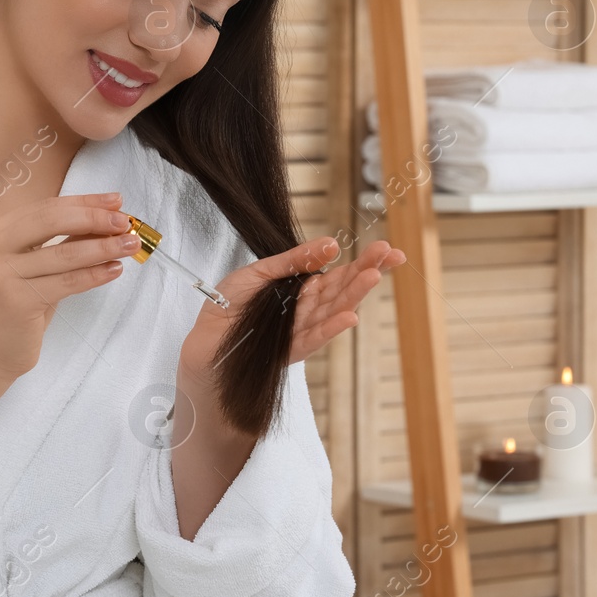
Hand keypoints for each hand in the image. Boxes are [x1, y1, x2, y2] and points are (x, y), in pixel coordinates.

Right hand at [0, 192, 137, 382]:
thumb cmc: (16, 307)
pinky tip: (114, 270)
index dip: (84, 202)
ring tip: (130, 245)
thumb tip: (104, 221)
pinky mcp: (16, 300)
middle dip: (94, 218)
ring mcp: (2, 273)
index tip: (115, 201)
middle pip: (53, 220)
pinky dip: (95, 275)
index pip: (47, 207)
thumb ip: (62, 242)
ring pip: (64, 253)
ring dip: (103, 247)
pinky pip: (67, 282)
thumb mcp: (35, 268)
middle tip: (125, 222)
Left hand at [177, 237, 405, 394]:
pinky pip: (313, 338)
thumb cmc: (230, 306)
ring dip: (354, 294)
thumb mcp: (261, 272)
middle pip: (343, 289)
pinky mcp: (289, 351)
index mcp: (303, 289)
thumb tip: (331, 245)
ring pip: (333, 311)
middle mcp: (308, 310)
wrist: (205, 339)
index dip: (364, 261)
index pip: (340, 273)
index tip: (387, 248)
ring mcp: (301, 331)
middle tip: (390, 254)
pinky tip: (350, 316)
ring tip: (373, 276)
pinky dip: (330, 328)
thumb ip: (295, 260)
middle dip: (367, 271)